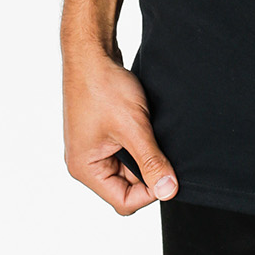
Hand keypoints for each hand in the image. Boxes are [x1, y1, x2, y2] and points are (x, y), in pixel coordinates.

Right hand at [62, 46, 178, 214]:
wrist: (92, 53)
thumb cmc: (103, 87)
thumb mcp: (133, 127)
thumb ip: (151, 160)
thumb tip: (168, 191)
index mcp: (86, 169)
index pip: (124, 202)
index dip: (150, 191)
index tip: (169, 171)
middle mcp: (87, 163)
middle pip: (127, 186)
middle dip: (149, 170)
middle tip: (161, 145)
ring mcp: (94, 149)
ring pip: (130, 167)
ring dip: (146, 153)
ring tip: (151, 130)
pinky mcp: (103, 134)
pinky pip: (127, 150)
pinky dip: (141, 142)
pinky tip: (147, 125)